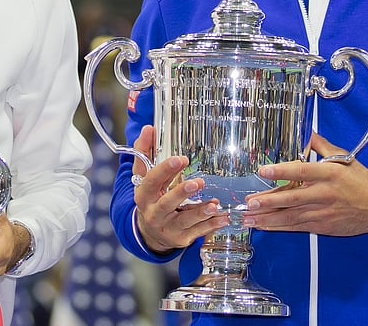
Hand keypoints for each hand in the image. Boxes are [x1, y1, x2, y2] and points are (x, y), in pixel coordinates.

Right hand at [131, 125, 228, 253]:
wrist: (150, 232)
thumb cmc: (151, 198)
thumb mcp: (144, 177)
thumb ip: (145, 152)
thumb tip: (148, 128)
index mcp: (144, 195)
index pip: (151, 181)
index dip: (164, 170)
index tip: (180, 159)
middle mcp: (154, 213)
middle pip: (166, 203)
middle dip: (181, 193)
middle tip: (198, 182)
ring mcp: (168, 227)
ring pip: (184, 221)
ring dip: (200, 212)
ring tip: (214, 204)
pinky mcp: (181, 238)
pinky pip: (197, 232)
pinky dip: (211, 225)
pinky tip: (223, 218)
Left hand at [242, 133, 367, 236]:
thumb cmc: (361, 181)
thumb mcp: (345, 157)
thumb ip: (322, 145)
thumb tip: (306, 132)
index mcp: (329, 173)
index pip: (302, 171)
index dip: (281, 171)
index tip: (263, 171)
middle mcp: (324, 193)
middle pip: (292, 198)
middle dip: (268, 201)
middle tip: (249, 202)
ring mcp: (322, 212)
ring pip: (291, 216)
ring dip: (268, 218)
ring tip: (248, 217)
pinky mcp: (321, 226)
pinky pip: (296, 227)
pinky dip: (279, 227)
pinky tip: (264, 226)